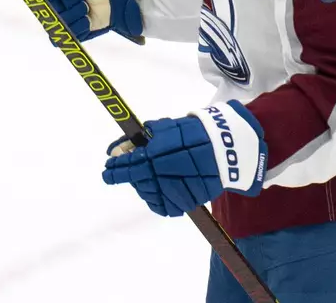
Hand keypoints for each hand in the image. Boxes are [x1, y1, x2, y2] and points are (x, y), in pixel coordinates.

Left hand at [102, 101, 267, 216]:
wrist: (227, 148)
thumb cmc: (194, 133)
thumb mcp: (166, 129)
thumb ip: (139, 139)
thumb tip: (115, 148)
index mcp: (156, 156)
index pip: (127, 166)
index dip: (115, 169)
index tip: (107, 169)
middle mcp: (163, 175)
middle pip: (137, 181)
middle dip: (129, 175)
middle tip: (129, 168)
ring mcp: (175, 192)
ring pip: (148, 194)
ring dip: (144, 185)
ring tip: (151, 175)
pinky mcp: (186, 202)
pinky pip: (164, 206)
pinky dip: (158, 199)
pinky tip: (160, 189)